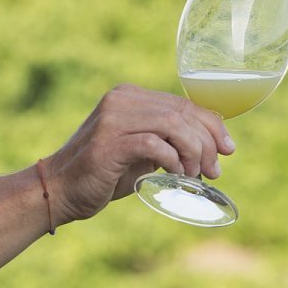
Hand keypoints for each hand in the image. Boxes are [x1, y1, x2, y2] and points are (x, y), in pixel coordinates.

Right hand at [43, 84, 235, 225]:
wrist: (59, 190)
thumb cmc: (103, 174)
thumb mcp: (141, 152)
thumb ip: (168, 142)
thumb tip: (212, 148)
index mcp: (130, 96)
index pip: (183, 103)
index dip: (212, 125)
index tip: (228, 149)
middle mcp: (121, 100)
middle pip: (182, 112)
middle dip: (207, 143)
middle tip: (214, 172)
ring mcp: (113, 118)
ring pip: (173, 124)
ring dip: (193, 152)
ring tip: (194, 175)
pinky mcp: (109, 142)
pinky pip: (155, 144)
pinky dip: (172, 160)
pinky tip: (175, 175)